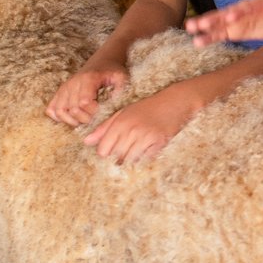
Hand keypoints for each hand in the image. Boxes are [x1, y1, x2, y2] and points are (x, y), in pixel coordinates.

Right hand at [48, 59, 127, 126]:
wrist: (102, 62)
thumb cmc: (112, 71)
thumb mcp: (122, 77)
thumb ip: (121, 90)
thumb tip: (113, 105)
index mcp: (88, 79)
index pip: (84, 102)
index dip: (93, 112)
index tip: (101, 112)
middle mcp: (73, 83)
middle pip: (73, 109)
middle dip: (85, 119)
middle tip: (94, 119)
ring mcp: (64, 88)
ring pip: (60, 111)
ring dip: (71, 121)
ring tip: (83, 120)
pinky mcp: (59, 93)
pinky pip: (51, 109)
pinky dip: (58, 117)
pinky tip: (71, 118)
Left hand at [82, 83, 203, 163]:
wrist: (175, 102)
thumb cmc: (147, 108)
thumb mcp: (123, 113)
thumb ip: (104, 128)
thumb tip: (87, 142)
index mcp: (120, 123)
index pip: (103, 150)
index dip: (105, 152)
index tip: (111, 149)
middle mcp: (132, 130)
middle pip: (116, 156)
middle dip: (118, 157)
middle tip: (126, 150)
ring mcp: (146, 137)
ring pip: (130, 160)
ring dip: (131, 159)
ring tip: (135, 150)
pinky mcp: (160, 143)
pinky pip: (146, 159)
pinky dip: (144, 158)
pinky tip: (146, 150)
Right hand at [187, 0, 262, 45]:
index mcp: (256, 3)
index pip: (246, 8)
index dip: (238, 12)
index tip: (230, 17)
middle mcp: (242, 10)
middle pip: (226, 13)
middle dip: (214, 18)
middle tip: (198, 23)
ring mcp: (237, 20)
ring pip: (220, 23)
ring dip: (206, 27)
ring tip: (190, 30)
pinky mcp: (236, 30)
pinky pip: (222, 34)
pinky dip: (210, 37)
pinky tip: (198, 41)